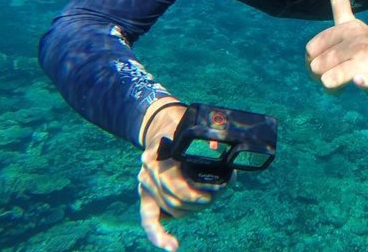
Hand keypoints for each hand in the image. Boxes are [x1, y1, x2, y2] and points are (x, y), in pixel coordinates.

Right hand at [137, 99, 226, 250]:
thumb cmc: (179, 128)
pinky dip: (159, 236)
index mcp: (156, 158)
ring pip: (173, 210)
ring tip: (212, 199)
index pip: (175, 185)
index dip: (197, 191)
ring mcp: (146, 187)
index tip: (218, 189)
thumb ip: (202, 138)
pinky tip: (172, 246)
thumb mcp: (190, 128)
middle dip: (203, 200)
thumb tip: (216, 146)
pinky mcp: (146, 198)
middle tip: (221, 191)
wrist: (162, 128)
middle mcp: (147, 174)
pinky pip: (149, 221)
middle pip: (177, 200)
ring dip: (194, 210)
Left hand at [306, 0, 367, 99]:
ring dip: (330, 87)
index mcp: (348, 26)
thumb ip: (340, 1)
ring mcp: (366, 55)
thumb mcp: (350, 23)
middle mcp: (357, 38)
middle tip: (333, 74)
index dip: (312, 59)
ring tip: (341, 83)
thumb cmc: (362, 49)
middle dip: (319, 76)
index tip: (323, 59)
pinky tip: (359, 80)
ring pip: (327, 78)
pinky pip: (359, 78)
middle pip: (316, 65)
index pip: (312, 47)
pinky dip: (358, 81)